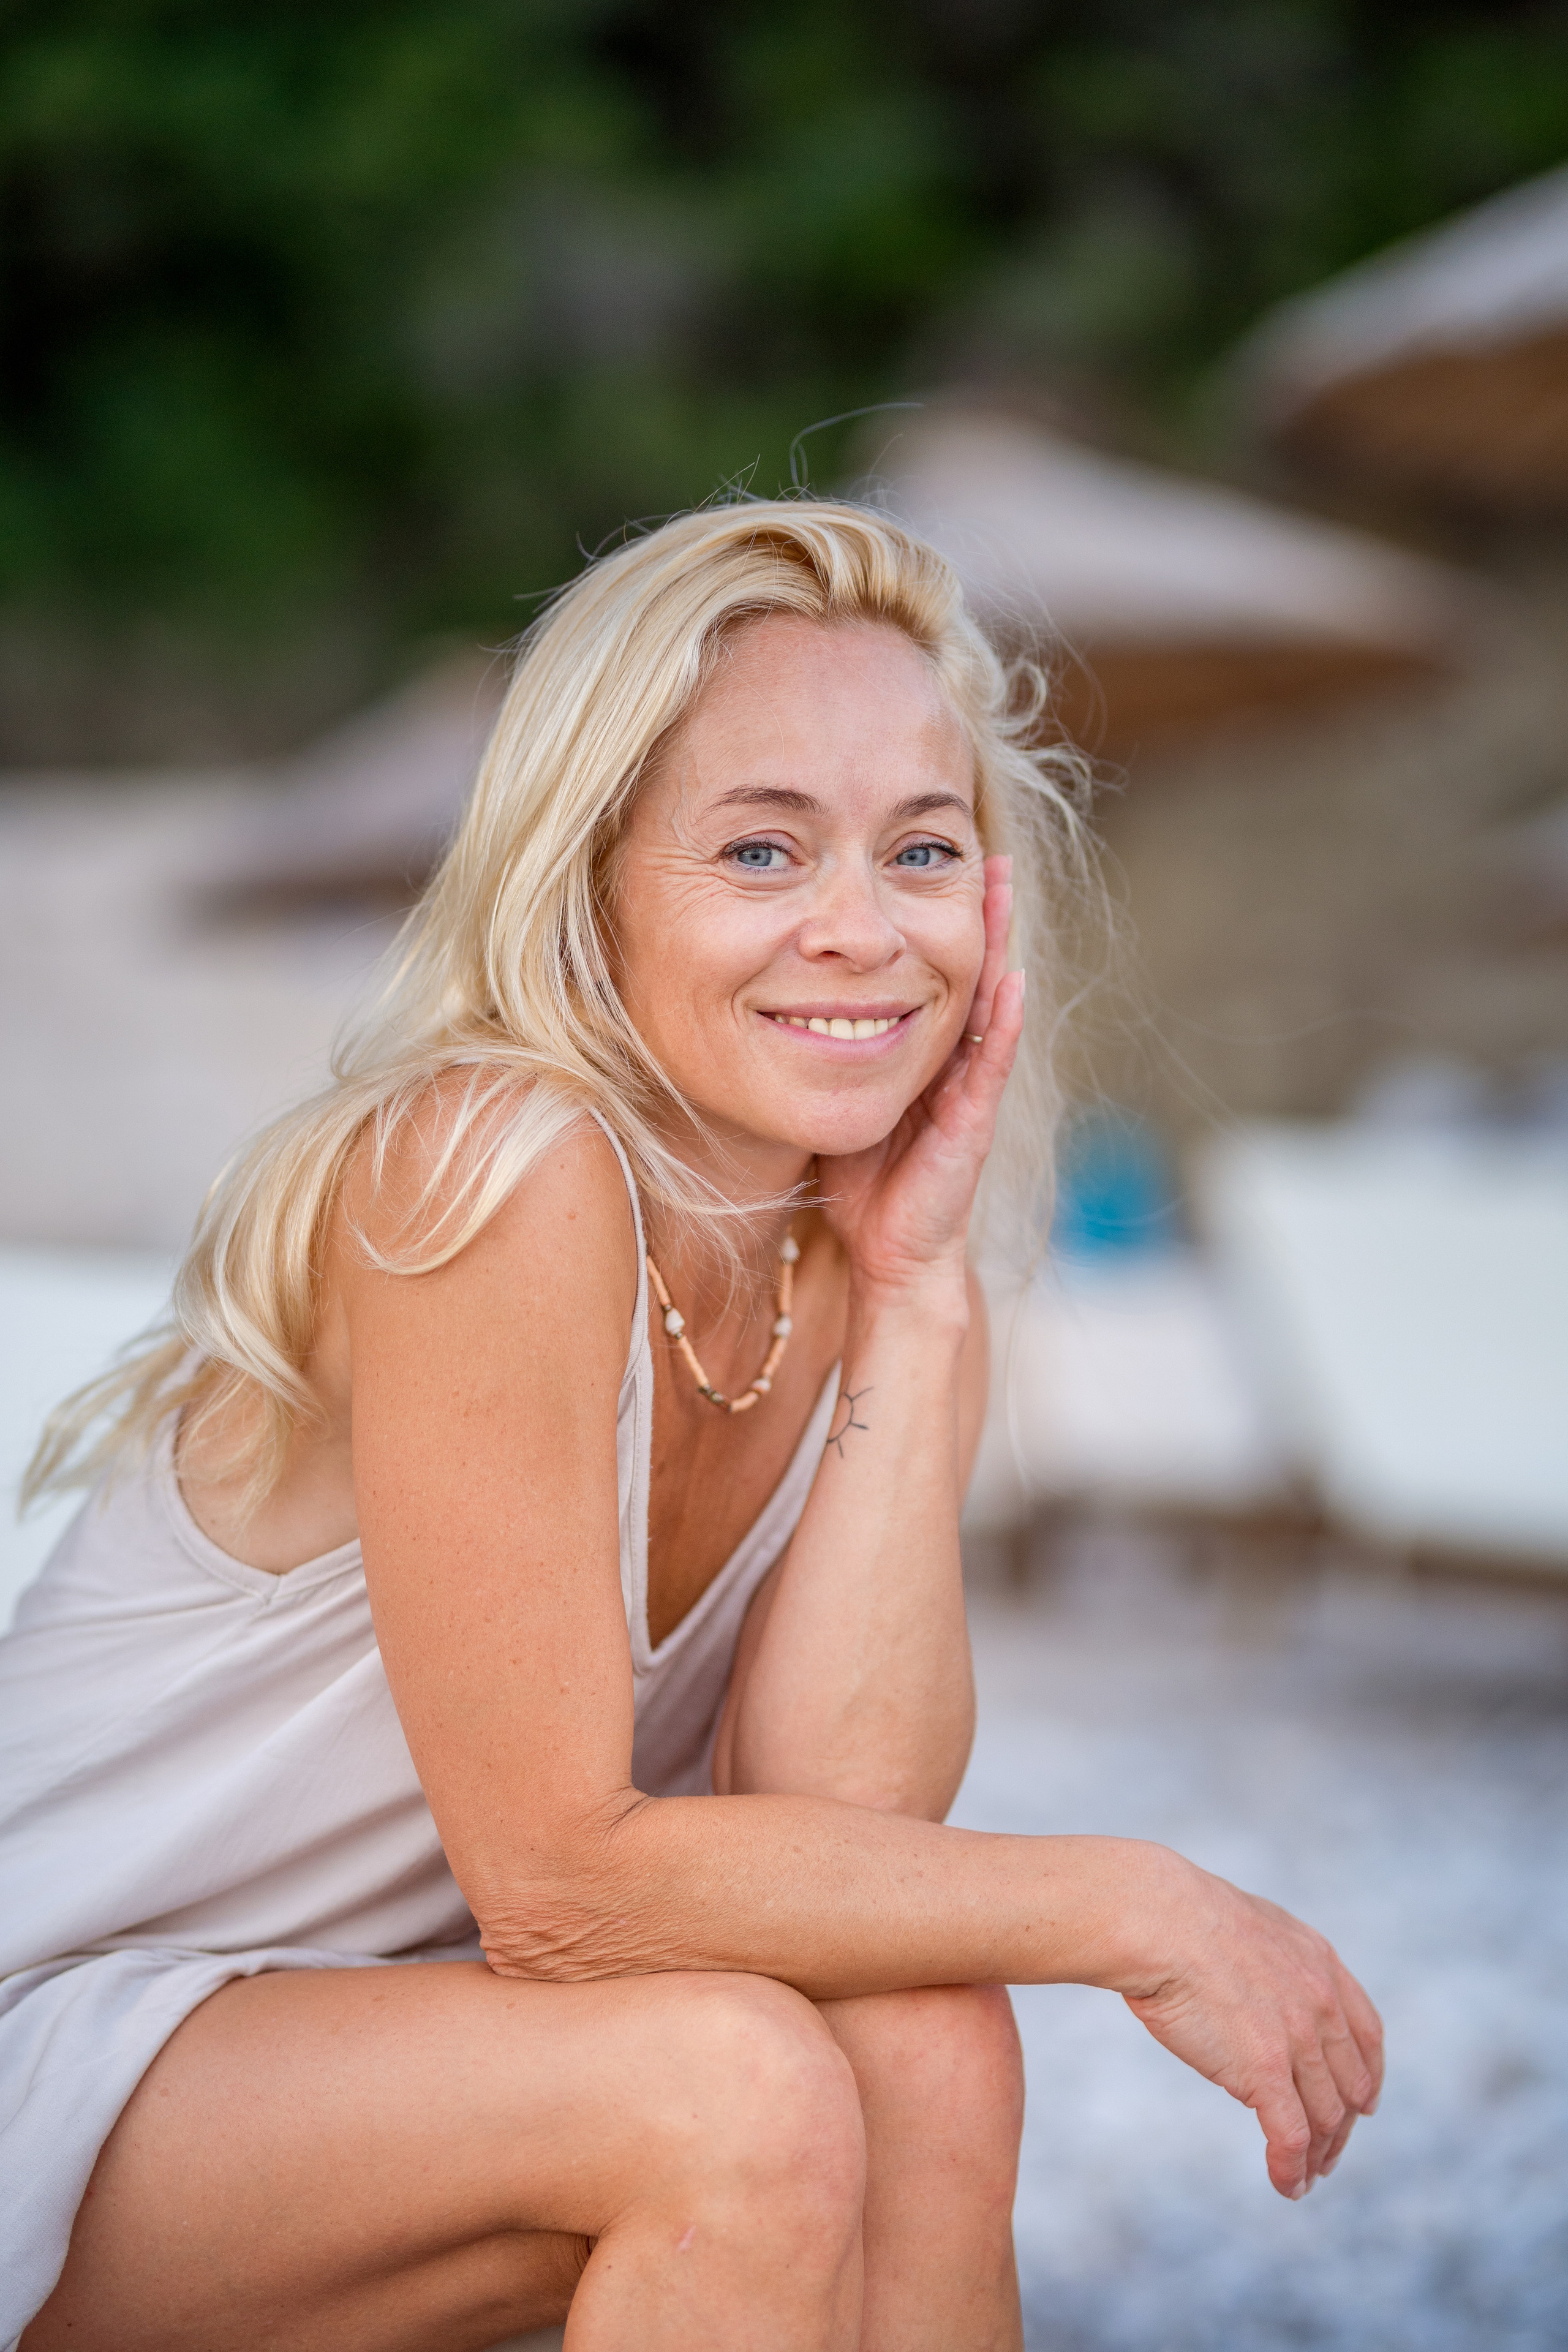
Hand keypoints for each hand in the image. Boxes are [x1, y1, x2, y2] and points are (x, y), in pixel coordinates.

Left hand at [816, 855, 1024, 1299]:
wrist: (888, 1257)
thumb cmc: (859, 1184)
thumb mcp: (831, 1098)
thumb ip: (818, 1054)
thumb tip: (766, 1002)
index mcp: (916, 1053)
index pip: (929, 972)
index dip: (933, 920)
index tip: (932, 861)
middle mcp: (949, 1064)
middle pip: (966, 972)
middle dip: (979, 913)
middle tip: (984, 851)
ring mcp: (966, 1091)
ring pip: (988, 1003)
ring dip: (997, 945)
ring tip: (1002, 888)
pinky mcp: (971, 1125)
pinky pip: (992, 1064)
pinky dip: (1006, 1023)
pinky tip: (1014, 980)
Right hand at [1119, 1858, 1383, 2199]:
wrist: (1158, 1920)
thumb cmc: (1179, 1917)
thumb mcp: (1252, 1928)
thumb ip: (1274, 1966)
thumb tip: (1261, 1999)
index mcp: (1320, 1963)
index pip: (1367, 2036)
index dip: (1369, 2076)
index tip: (1364, 2103)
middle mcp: (1320, 2004)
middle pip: (1349, 2084)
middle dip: (1342, 2126)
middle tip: (1327, 2154)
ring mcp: (1296, 2039)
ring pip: (1324, 2116)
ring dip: (1318, 2155)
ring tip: (1304, 2178)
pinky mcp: (1264, 2071)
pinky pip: (1290, 2135)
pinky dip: (1292, 2168)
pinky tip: (1286, 2185)